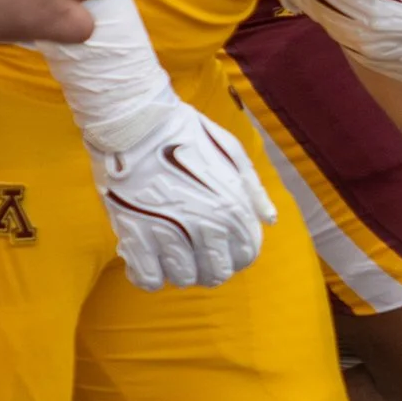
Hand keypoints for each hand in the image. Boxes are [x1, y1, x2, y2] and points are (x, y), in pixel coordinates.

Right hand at [89, 81, 273, 289]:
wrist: (132, 121)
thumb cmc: (182, 131)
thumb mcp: (230, 151)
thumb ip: (253, 189)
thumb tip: (269, 220)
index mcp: (233, 208)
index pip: (245, 256)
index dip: (234, 254)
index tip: (219, 245)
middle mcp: (206, 226)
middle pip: (215, 274)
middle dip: (207, 267)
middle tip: (192, 251)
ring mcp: (170, 234)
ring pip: (182, 279)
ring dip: (177, 269)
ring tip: (168, 250)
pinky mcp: (135, 236)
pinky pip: (147, 279)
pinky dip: (148, 276)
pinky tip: (145, 259)